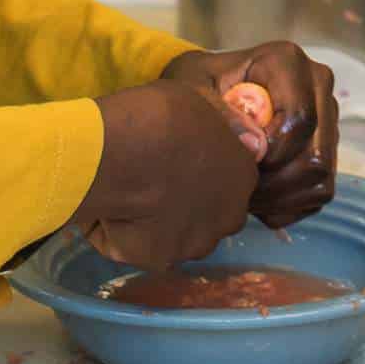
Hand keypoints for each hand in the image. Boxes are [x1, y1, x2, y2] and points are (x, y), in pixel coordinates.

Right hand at [75, 79, 257, 269]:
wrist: (119, 153)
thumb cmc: (161, 118)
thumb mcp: (204, 102)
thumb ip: (229, 127)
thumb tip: (252, 141)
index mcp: (244, 176)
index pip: (231, 181)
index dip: (204, 172)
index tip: (178, 162)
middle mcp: (229, 216)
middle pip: (211, 215)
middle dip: (189, 205)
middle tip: (154, 183)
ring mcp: (195, 243)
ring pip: (180, 237)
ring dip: (163, 225)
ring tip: (129, 199)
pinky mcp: (159, 261)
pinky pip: (145, 249)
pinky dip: (130, 237)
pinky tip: (112, 213)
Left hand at [161, 43, 340, 228]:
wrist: (202, 95)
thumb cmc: (195, 89)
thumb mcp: (190, 92)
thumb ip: (220, 113)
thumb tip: (257, 147)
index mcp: (287, 62)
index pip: (300, 118)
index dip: (270, 152)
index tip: (238, 160)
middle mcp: (316, 85)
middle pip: (315, 156)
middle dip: (273, 183)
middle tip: (236, 183)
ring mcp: (326, 117)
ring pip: (319, 179)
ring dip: (277, 198)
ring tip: (242, 189)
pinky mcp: (326, 146)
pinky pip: (318, 193)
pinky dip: (285, 205)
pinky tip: (256, 194)